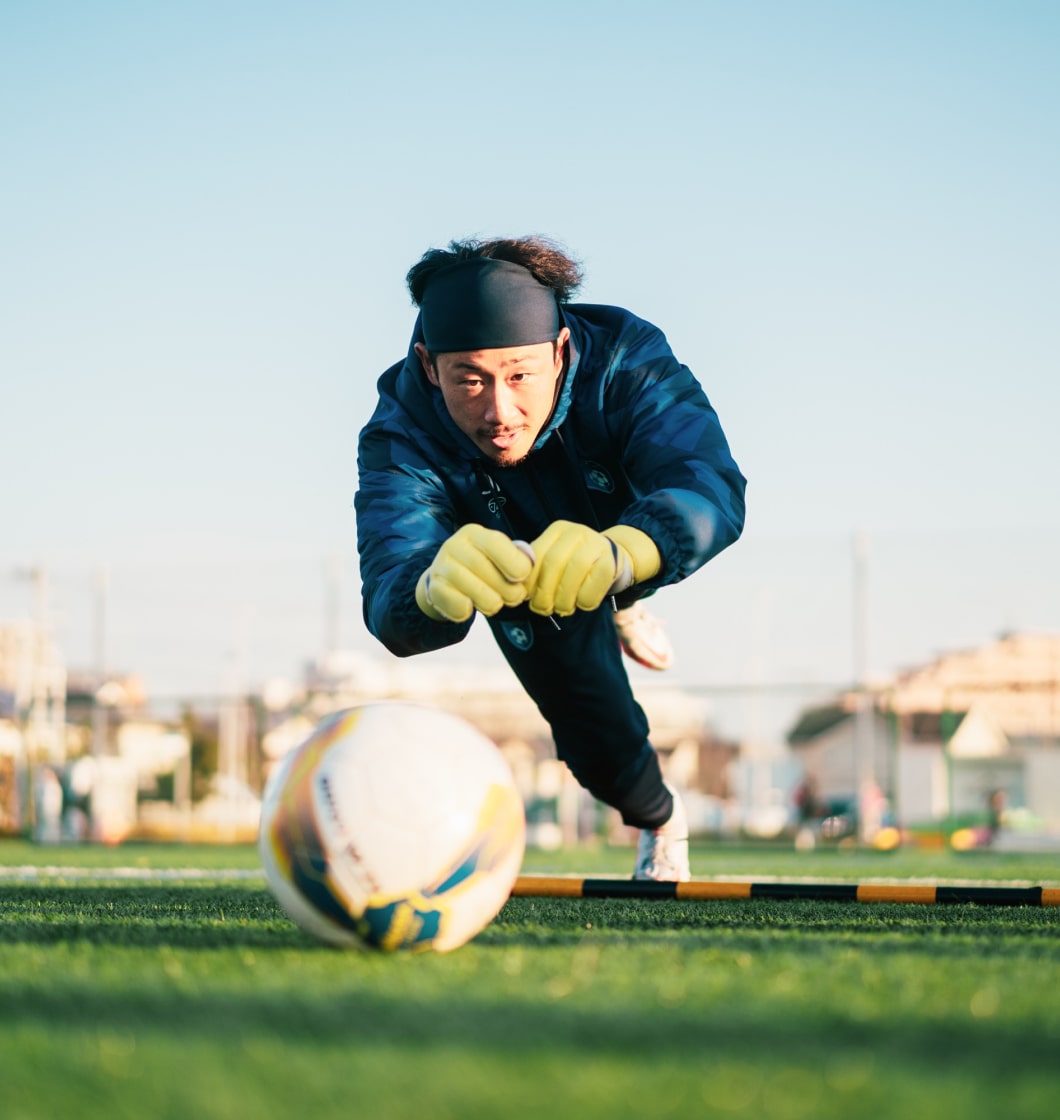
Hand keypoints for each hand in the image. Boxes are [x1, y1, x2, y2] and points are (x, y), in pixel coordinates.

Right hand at [415, 525, 533, 622]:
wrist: (447, 581)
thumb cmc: (482, 569)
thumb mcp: (499, 558)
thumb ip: (517, 560)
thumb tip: (529, 566)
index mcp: (474, 533)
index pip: (494, 542)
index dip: (513, 562)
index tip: (522, 577)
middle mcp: (454, 545)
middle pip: (483, 567)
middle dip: (506, 588)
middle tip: (515, 598)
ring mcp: (441, 566)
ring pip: (471, 587)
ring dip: (490, 602)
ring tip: (496, 604)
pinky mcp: (433, 588)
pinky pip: (456, 603)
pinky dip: (468, 611)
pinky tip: (471, 608)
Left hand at [526, 521, 663, 616]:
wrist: (617, 560)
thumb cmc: (577, 568)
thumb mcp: (556, 563)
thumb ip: (537, 572)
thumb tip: (516, 592)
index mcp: (557, 530)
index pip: (536, 555)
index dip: (530, 581)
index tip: (529, 599)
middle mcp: (576, 531)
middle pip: (553, 563)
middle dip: (545, 593)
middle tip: (544, 610)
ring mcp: (597, 543)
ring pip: (575, 571)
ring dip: (565, 598)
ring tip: (563, 609)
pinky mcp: (613, 560)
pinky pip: (595, 583)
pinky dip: (585, 600)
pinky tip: (582, 604)